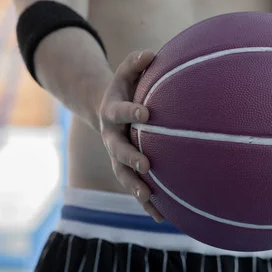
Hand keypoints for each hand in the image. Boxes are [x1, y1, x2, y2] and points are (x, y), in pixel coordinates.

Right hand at [98, 50, 163, 222]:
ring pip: (123, 174)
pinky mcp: (126, 169)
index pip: (120, 112)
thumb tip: (152, 53)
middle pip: (117, 150)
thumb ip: (136, 62)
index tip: (147, 114)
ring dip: (135, 186)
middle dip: (130, 158)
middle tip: (146, 164)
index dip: (131, 112)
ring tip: (150, 197)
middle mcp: (111, 136)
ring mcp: (117, 155)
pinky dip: (147, 203)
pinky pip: (135, 187)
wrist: (107, 109)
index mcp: (112, 112)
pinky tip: (163, 218)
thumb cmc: (125, 88)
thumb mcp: (126, 72)